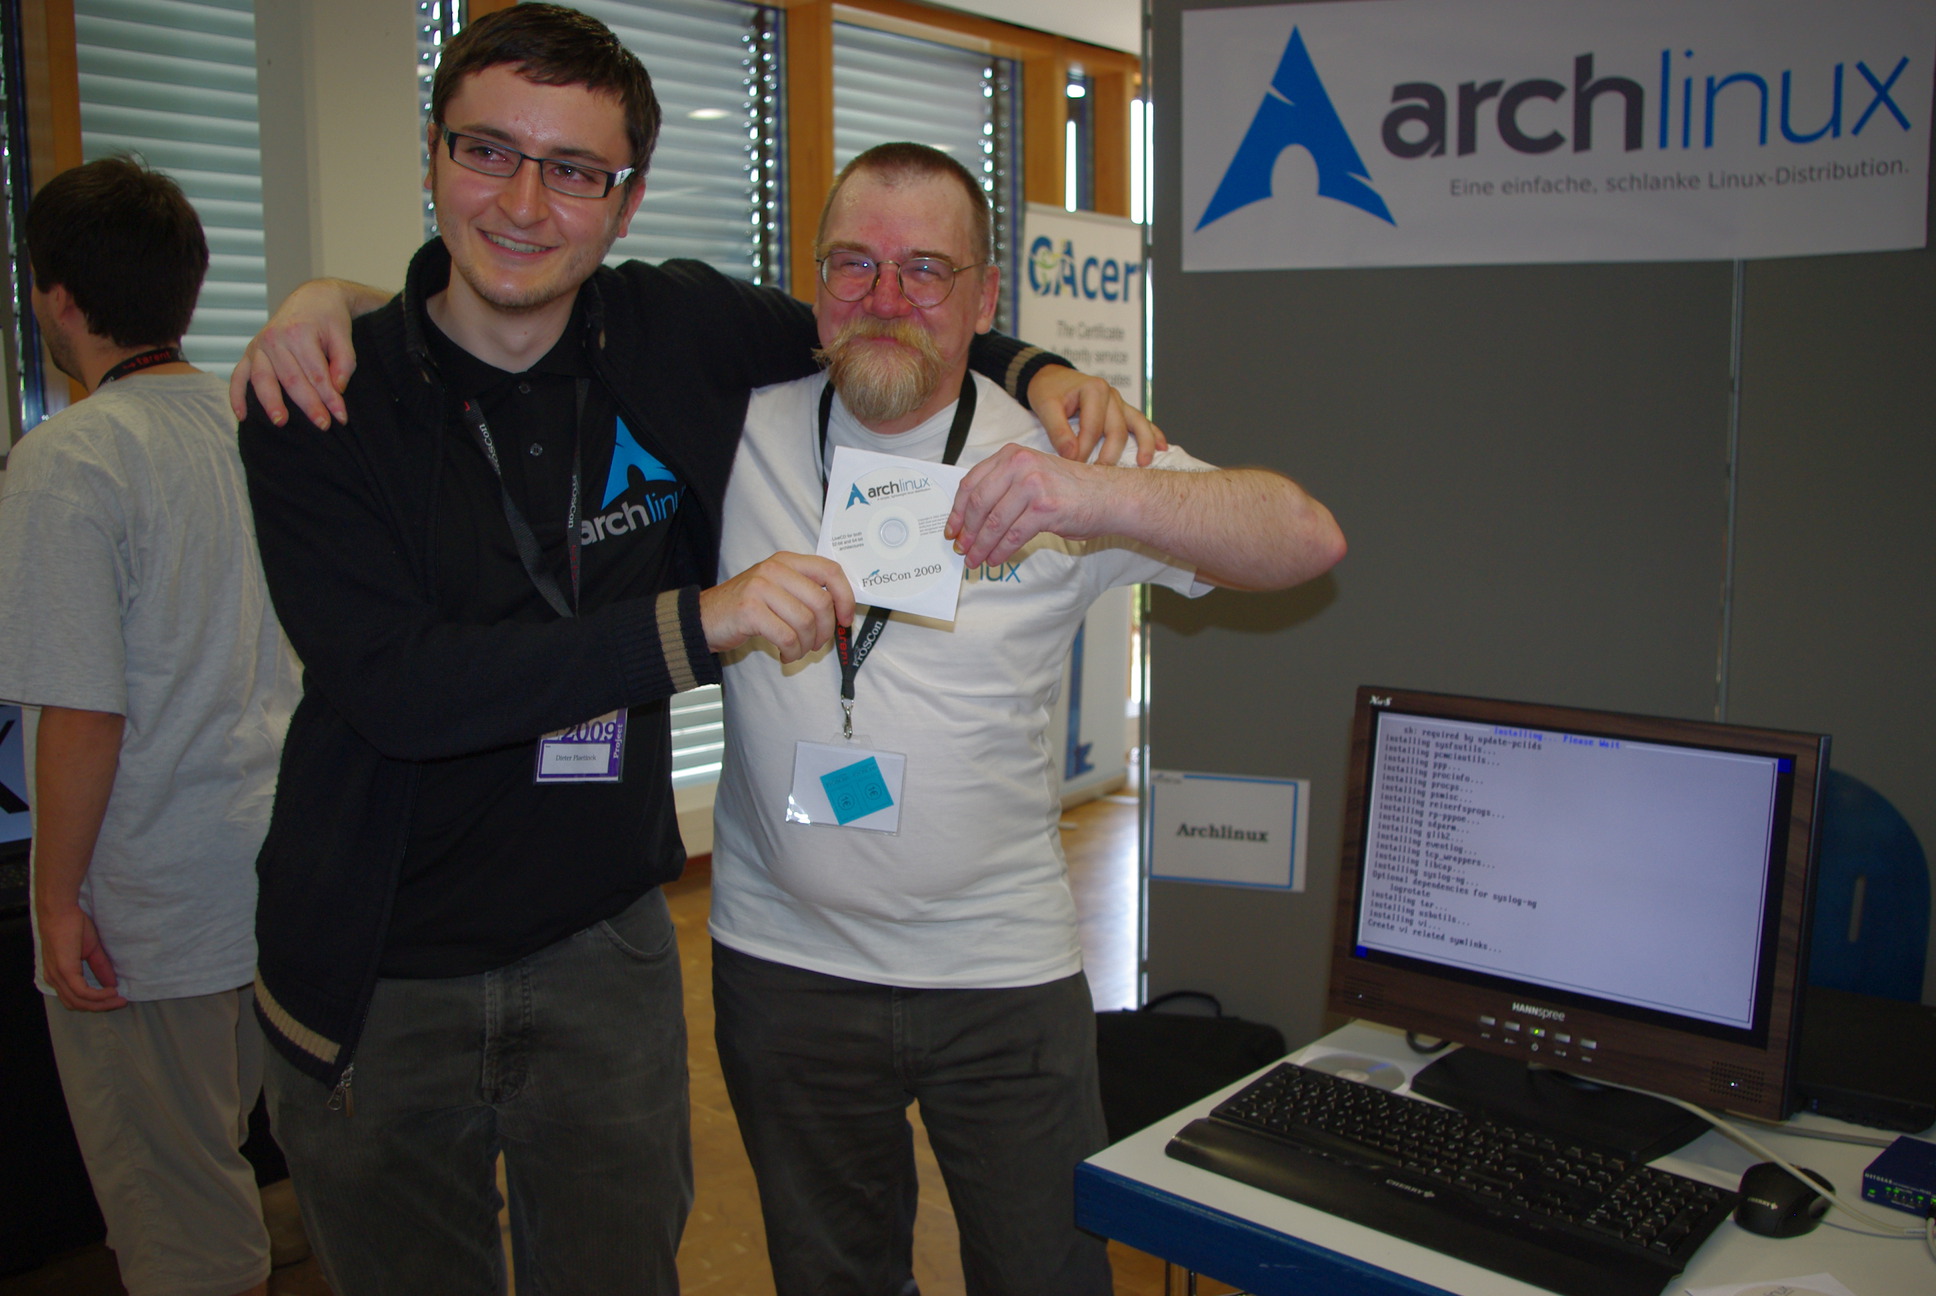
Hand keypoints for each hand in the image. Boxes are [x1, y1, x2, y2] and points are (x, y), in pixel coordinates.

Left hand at [37, 902, 125, 1011]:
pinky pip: (82, 992)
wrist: (61, 912)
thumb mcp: (90, 950)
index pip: (74, 998)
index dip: (93, 1002)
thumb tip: (112, 983)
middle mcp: (55, 979)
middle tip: (120, 1003)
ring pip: (79, 1001)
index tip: (114, 998)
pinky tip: (110, 991)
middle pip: (76, 1004)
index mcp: (58, 975)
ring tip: (118, 999)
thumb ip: (100, 967)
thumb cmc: (72, 926)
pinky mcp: (65, 971)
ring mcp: (58, 976)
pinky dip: (97, 996)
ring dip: (101, 1004)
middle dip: (99, 1007)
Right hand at [228, 279, 374, 427]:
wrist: (313, 298)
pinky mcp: (250, 352)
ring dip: (271, 403)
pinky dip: (236, 395)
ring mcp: (259, 345)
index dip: (330, 398)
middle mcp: (275, 338)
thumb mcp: (344, 335)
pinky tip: (242, 416)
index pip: (317, 374)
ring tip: (281, 423)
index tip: (341, 417)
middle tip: (323, 426)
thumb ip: (344, 362)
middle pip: (292, 379)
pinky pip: (239, 375)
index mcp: (299, 333)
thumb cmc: (331, 319)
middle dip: (308, 405)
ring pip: (263, 379)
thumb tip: (337, 389)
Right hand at [702, 553, 854, 662]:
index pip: (830, 571)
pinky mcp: (749, 610)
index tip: (845, 618)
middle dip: (825, 631)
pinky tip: (785, 654)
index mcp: (786, 561)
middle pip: (821, 602)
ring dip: (806, 645)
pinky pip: (787, 636)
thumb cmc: (745, 608)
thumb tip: (841, 610)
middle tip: (817, 643)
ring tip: (797, 651)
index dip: (845, 597)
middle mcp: (774, 569)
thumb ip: (805, 591)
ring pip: (805, 622)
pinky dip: (791, 651)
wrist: (703, 618)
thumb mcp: (776, 588)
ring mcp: (760, 588)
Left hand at [947, 444, 1114, 568]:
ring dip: (981, 546)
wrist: (1109, 496)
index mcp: (1012, 455)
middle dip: (967, 531)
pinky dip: (1000, 552)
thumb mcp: (1033, 475)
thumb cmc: (1072, 490)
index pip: (972, 482)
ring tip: (975, 560)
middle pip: (979, 503)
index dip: (957, 510)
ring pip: (994, 522)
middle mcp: (1019, 464)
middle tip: (962, 549)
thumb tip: (973, 519)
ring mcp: (1032, 485)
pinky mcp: (1044, 507)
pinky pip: (1012, 535)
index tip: (952, 529)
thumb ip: (1005, 487)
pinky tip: (995, 559)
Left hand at [1025, 366, 1166, 465]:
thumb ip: (1057, 431)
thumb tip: (1072, 455)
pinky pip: (1141, 422)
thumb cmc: (1049, 391)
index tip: (1072, 467)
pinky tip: (1162, 447)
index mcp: (1094, 390)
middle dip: (1109, 456)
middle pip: (1117, 430)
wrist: (1052, 378)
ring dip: (1143, 444)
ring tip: (1143, 464)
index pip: (1093, 428)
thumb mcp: (1045, 407)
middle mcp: (1111, 395)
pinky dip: (1152, 434)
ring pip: (1137, 424)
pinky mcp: (1122, 410)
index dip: (1083, 450)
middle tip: (1099, 477)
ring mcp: (1119, 402)